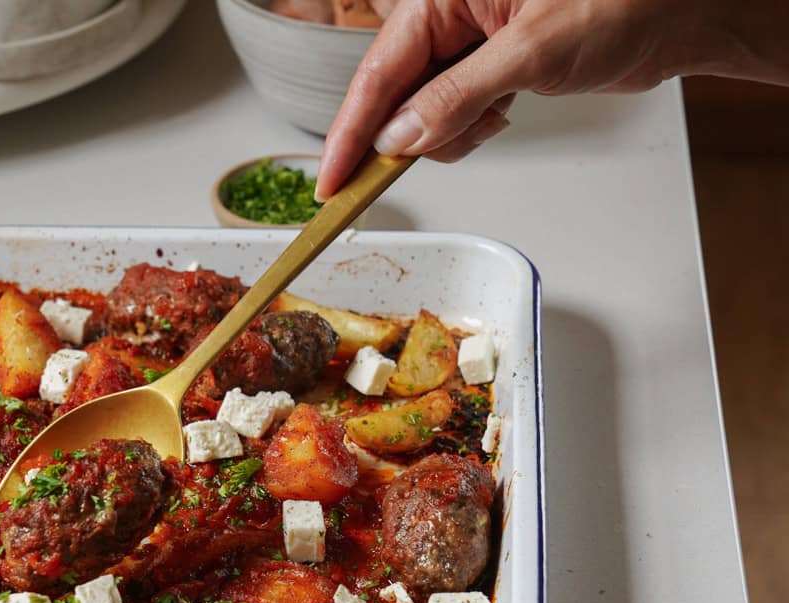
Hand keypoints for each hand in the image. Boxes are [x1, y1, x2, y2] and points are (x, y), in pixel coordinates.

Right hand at [317, 0, 788, 196]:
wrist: (675, 17)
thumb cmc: (619, 2)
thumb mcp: (531, 53)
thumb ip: (459, 98)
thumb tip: (403, 137)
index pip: (379, 68)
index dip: (350, 130)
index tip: (331, 180)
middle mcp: (452, 15)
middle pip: (395, 92)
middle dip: (404, 136)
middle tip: (391, 178)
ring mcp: (471, 44)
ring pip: (425, 111)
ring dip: (448, 135)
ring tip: (493, 118)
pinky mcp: (491, 68)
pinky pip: (456, 114)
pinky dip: (470, 130)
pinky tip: (501, 115)